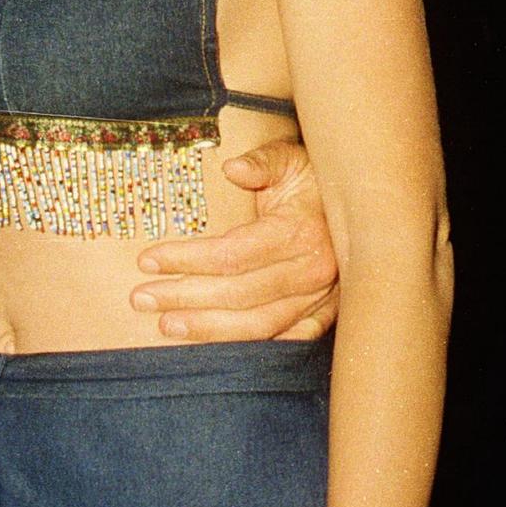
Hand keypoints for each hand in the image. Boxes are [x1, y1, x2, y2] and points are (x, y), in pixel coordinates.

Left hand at [132, 137, 338, 340]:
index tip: (147, 260)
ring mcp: (321, 299)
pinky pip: (284, 339)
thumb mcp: (289, 158)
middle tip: (141, 298)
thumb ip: (261, 161)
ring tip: (166, 326)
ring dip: (209, 330)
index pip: (232, 254)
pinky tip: (215, 348)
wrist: (364, 206)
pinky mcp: (325, 316)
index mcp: (298, 232)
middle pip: (239, 294)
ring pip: (260, 325)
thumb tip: (232, 168)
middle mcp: (312, 271)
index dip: (187, 259)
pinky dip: (250, 346)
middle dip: (185, 297)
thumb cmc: (313, 179)